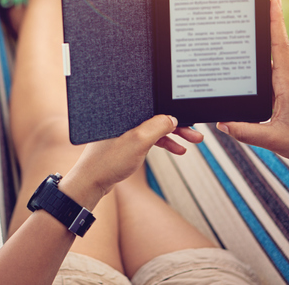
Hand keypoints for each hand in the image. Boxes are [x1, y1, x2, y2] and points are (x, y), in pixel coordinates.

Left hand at [69, 115, 203, 200]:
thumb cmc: (108, 160)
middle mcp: (125, 116)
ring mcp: (126, 129)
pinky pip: (150, 138)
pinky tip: (178, 150)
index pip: (154, 104)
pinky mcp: (127, 141)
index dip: (173, 110)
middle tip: (196, 133)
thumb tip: (173, 117)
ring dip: (174, 135)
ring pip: (156, 128)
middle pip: (157, 115)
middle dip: (178, 124)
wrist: (92, 182)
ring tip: (193, 141)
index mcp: (125, 110)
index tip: (190, 117)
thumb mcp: (139, 141)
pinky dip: (164, 143)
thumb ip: (158, 126)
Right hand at [217, 0, 288, 177]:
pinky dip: (258, 65)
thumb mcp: (274, 140)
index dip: (276, 23)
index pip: (280, 48)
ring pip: (271, 61)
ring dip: (263, 42)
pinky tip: (247, 64)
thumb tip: (221, 123)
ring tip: (249, 23)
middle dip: (268, 23)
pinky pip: (268, 77)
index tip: (275, 0)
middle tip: (259, 0)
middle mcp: (287, 82)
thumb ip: (246, 132)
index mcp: (287, 85)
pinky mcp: (283, 97)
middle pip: (275, 47)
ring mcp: (285, 88)